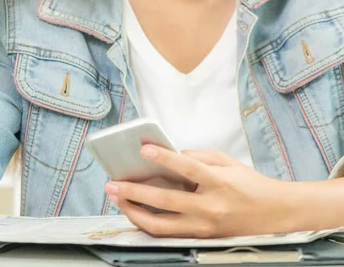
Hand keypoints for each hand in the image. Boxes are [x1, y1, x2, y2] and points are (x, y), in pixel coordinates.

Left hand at [104, 146, 298, 237]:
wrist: (275, 214)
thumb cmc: (250, 183)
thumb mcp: (228, 162)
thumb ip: (200, 157)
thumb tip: (172, 156)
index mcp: (219, 183)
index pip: (187, 169)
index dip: (164, 158)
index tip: (143, 148)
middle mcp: (210, 208)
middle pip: (165, 202)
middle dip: (134, 193)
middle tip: (112, 183)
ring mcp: (204, 227)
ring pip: (161, 226)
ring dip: (134, 213)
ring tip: (117, 199)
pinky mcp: (201, 239)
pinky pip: (169, 233)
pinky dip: (148, 224)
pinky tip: (134, 213)